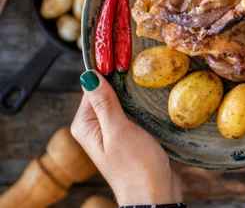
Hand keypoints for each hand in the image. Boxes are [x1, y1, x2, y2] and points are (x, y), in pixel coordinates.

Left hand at [71, 70, 182, 205]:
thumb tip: (89, 75)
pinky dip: (142, 103)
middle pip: (107, 92)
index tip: (127, 54)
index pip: (92, 87)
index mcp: (85, 125)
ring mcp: (113, 132)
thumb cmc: (135, 166)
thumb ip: (104, 103)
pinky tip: (155, 97)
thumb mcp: (119, 130)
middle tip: (146, 64)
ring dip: (135, 92)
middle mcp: (96, 127)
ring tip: (153, 77)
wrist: (154, 194)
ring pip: (123, 101)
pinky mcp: (131, 135)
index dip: (108, 71)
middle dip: (124, 80)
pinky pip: (133, 112)